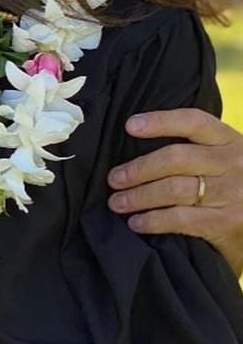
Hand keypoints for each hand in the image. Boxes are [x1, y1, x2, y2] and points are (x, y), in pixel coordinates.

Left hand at [108, 108, 242, 274]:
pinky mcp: (229, 223)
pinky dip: (153, 220)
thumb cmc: (236, 187)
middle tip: (113, 179)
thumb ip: (195, 150)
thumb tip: (137, 142)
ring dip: (139, 196)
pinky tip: (136, 223)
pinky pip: (181, 218)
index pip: (193, 121)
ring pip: (174, 189)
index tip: (129, 126)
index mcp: (229, 141)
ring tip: (117, 203)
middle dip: (138, 169)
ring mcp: (233, 193)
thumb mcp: (224, 160)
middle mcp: (234, 163)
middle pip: (176, 158)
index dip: (160, 121)